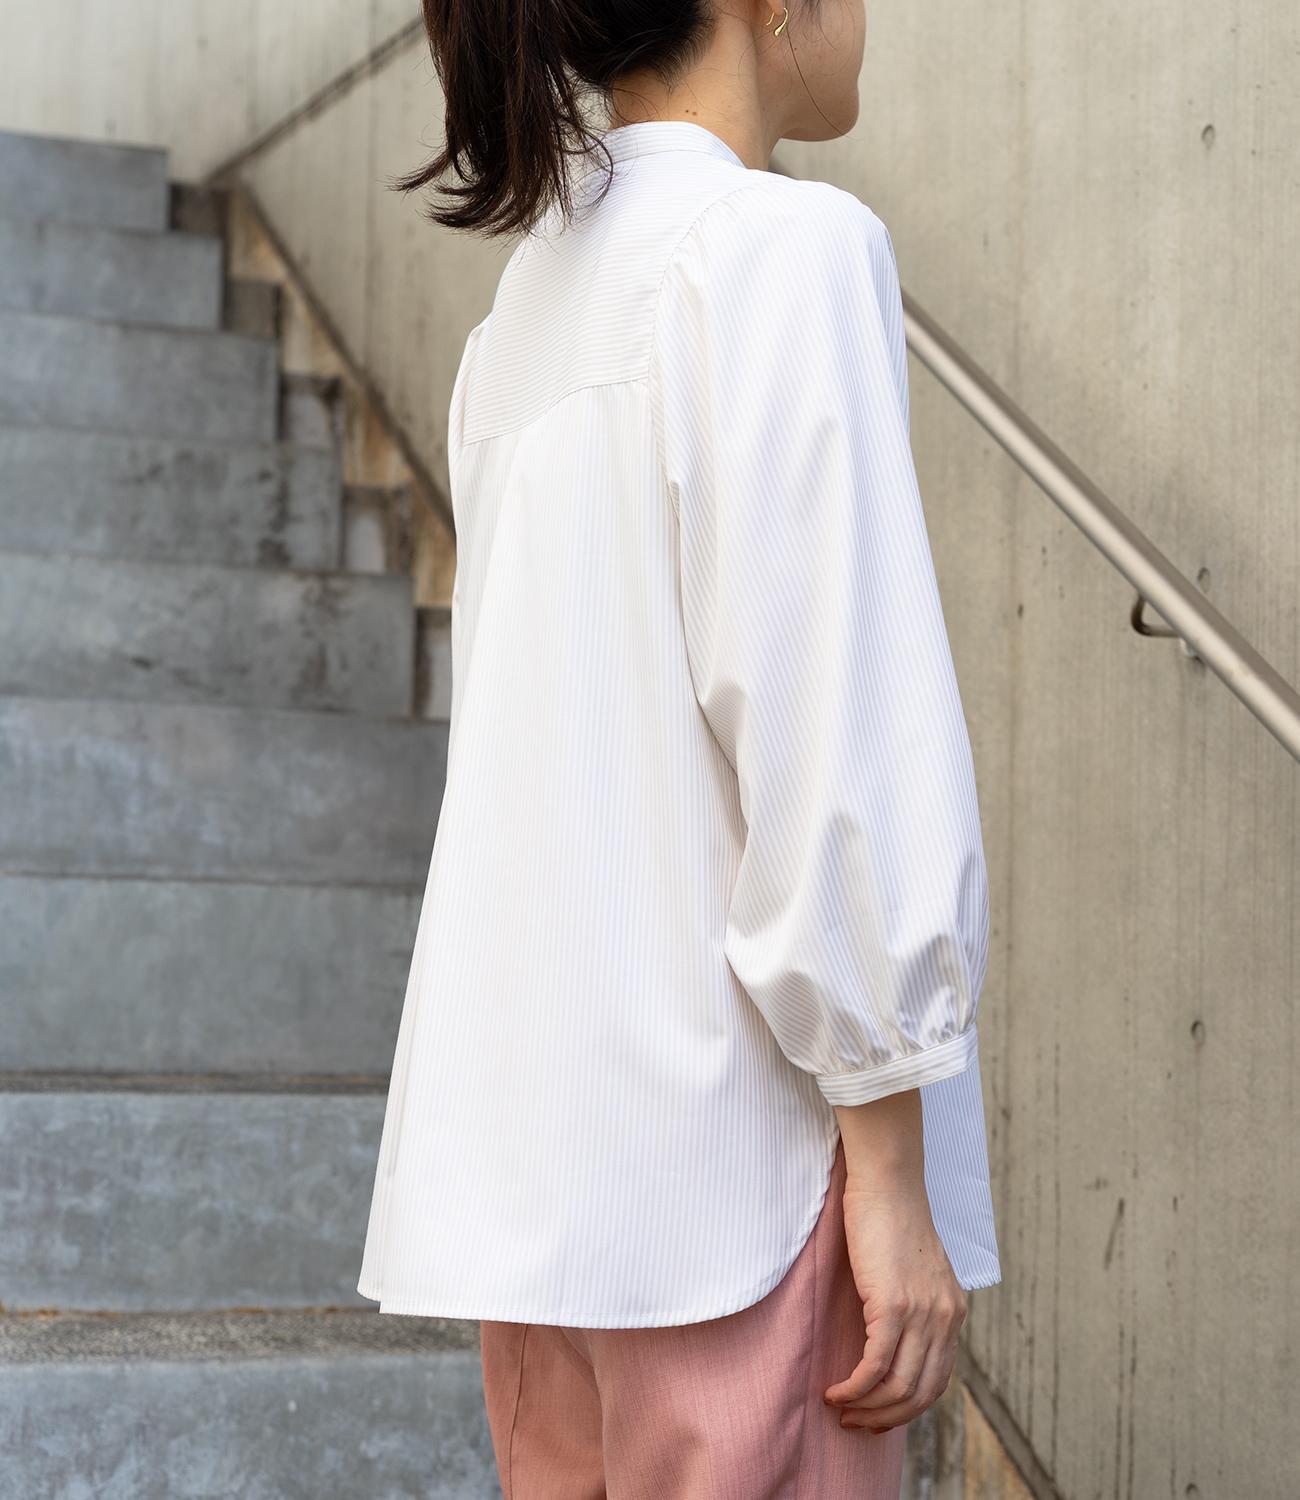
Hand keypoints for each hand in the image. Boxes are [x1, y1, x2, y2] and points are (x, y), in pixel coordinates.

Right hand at [823, 1171, 966, 1432]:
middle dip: (885, 1418)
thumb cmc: (889, 1217)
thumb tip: (890, 1338)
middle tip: (854, 1424)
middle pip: (921, 1394)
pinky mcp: (893, 1305)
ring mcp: (922, 1314)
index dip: (907, 1409)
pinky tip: (834, 1391)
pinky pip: (875, 1366)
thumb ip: (912, 1303)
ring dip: (866, 1409)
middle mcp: (945, 1319)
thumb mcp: (913, 1269)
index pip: (937, 1381)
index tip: (877, 1416)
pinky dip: (854, 1388)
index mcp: (953, 1312)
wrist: (887, 1181)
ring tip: (839, 1409)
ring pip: (898, 1388)